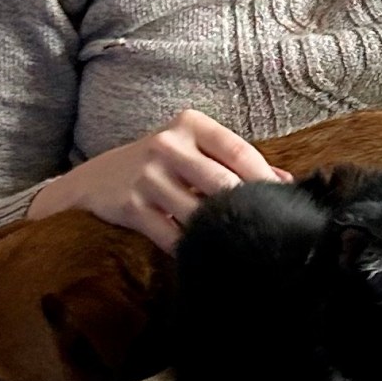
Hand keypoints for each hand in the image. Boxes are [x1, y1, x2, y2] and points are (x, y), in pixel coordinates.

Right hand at [28, 109, 291, 252]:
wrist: (94, 181)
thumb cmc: (160, 166)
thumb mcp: (194, 152)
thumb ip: (237, 163)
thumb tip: (286, 182)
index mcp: (190, 125)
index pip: (238, 151)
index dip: (265, 179)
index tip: (284, 202)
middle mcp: (167, 145)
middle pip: (223, 184)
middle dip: (247, 210)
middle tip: (267, 230)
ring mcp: (147, 176)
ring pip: (200, 214)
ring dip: (222, 233)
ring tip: (241, 245)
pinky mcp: (132, 207)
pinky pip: (173, 236)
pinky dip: (192, 249)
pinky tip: (206, 255)